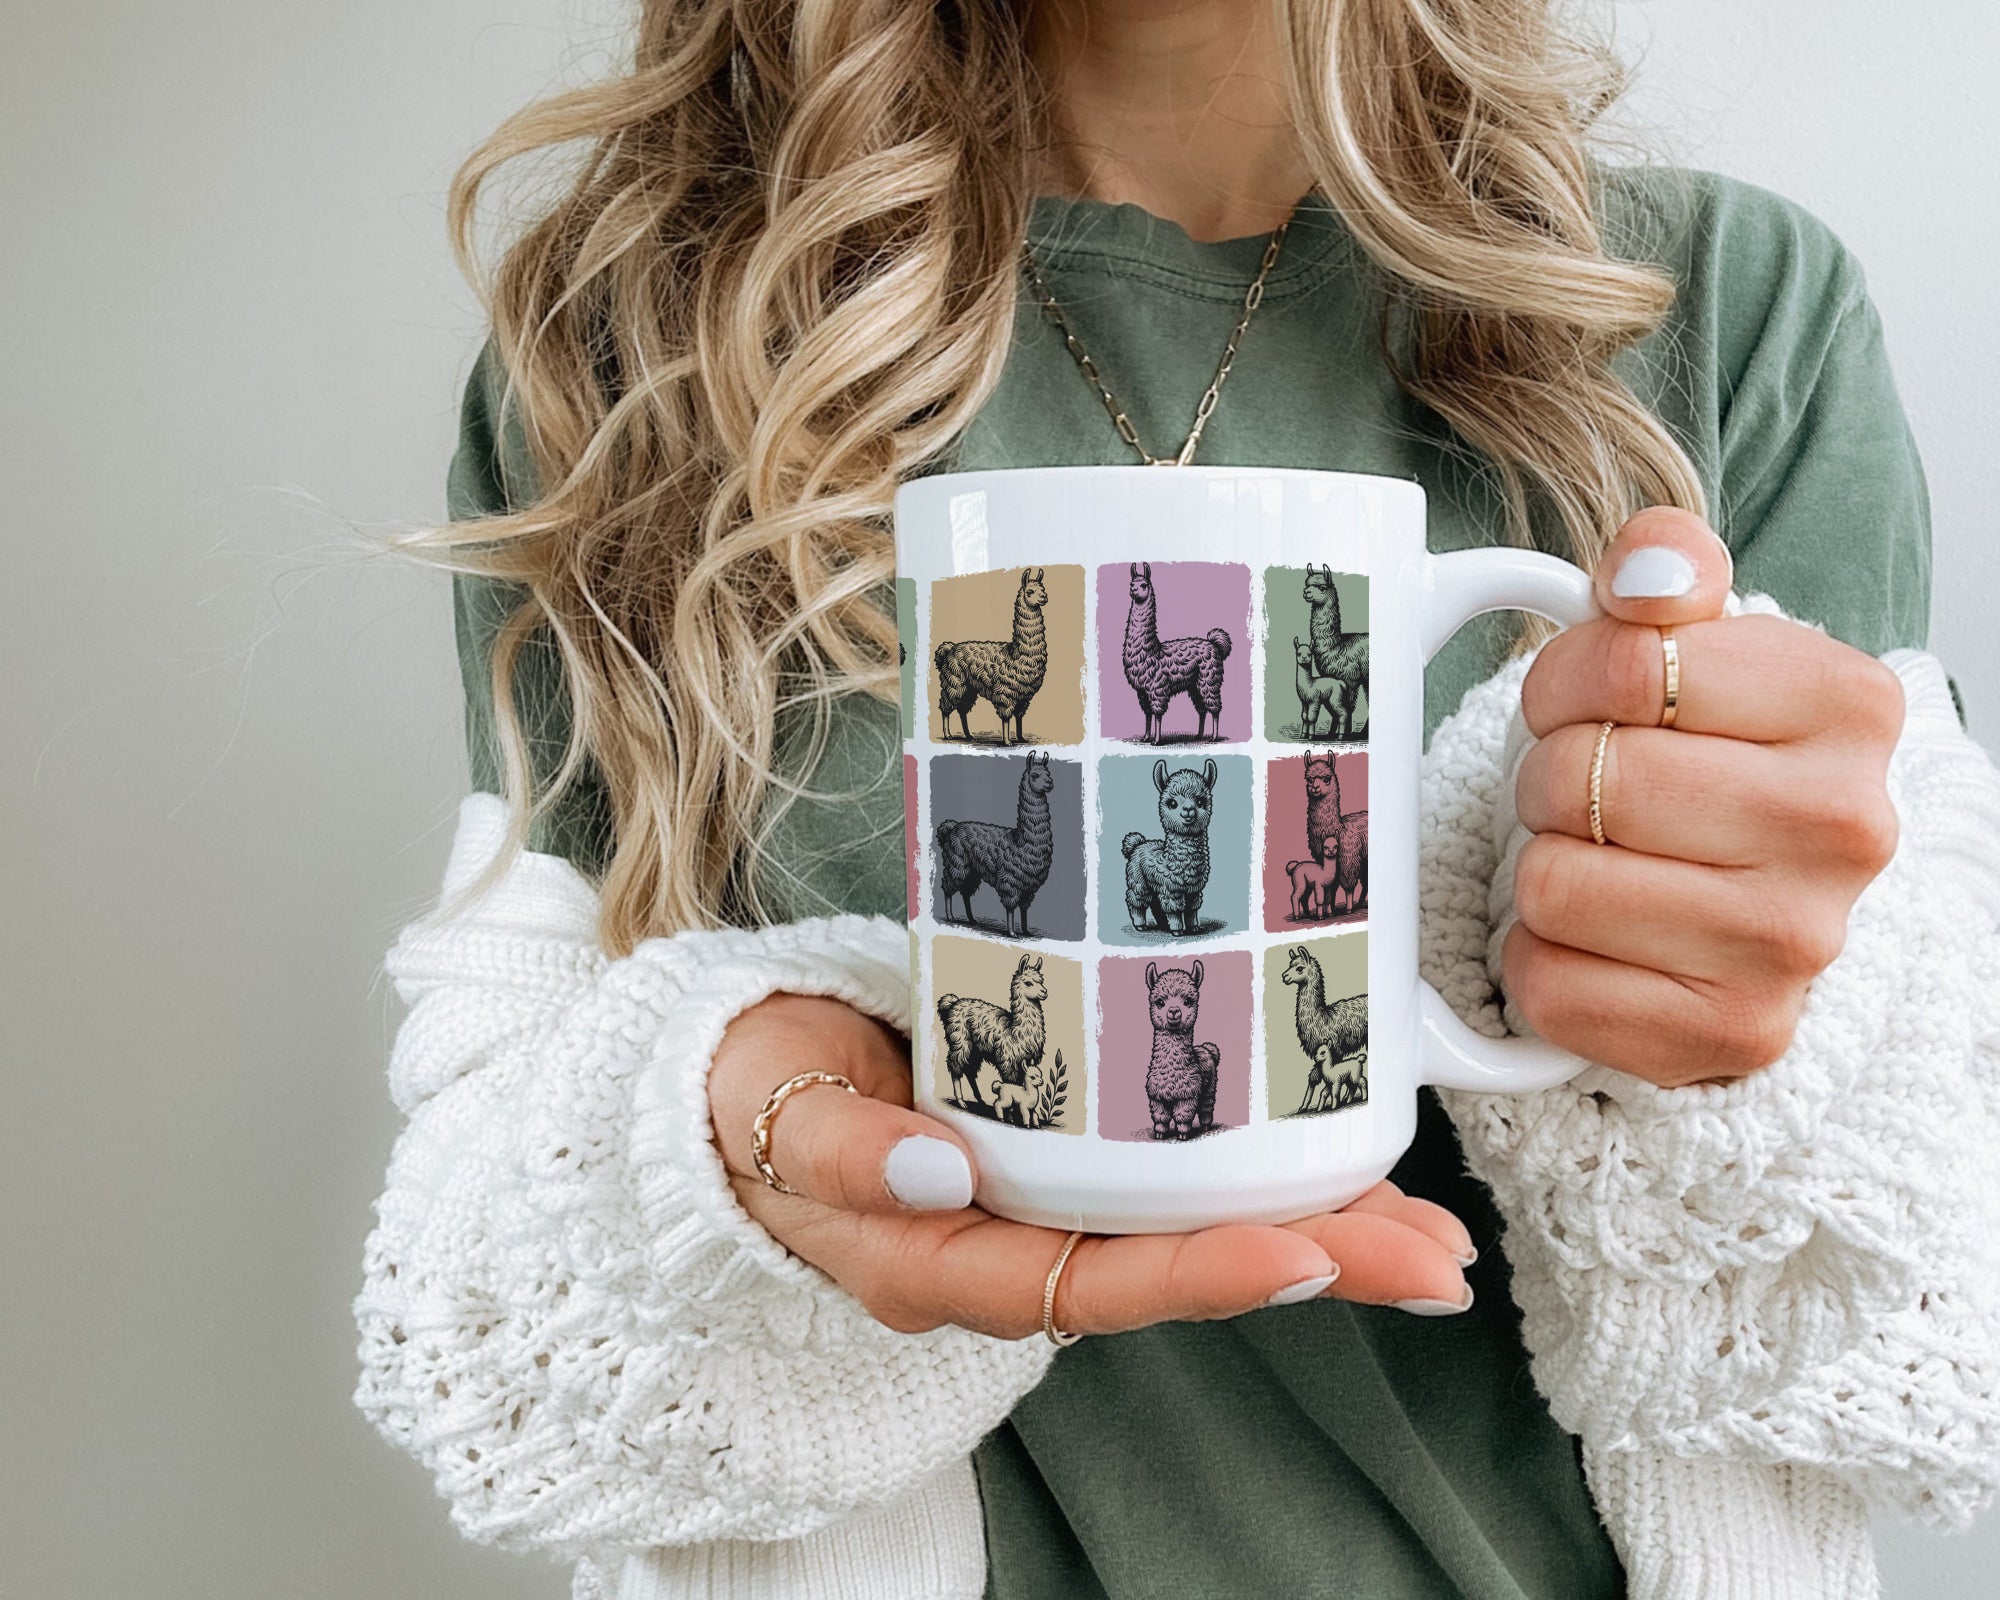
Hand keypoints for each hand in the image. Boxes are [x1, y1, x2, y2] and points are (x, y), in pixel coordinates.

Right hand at [707, 994, 1478, 1335]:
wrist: (741, 1081)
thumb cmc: (754, 1101)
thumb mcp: (774, 1119)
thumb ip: (843, 1150)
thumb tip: (939, 1169)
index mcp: (946, 1260)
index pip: (1090, 1283)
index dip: (1201, 1274)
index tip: (1306, 1253)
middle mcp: (1015, 1247)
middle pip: (1176, 1268)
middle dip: (1312, 1262)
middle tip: (1432, 1256)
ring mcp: (1047, 1201)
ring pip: (1194, 1227)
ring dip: (1315, 1226)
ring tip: (1428, 1227)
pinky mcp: (1066, 1146)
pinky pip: (1174, 1172)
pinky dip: (1262, 1168)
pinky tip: (1340, 1155)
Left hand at [1507, 509, 1905, 1086]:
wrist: (1753, 894)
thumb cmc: (1707, 756)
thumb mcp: (1696, 638)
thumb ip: (1664, 565)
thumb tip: (1646, 572)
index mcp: (1848, 705)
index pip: (1623, 664)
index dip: (1566, 682)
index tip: (1592, 705)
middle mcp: (1845, 829)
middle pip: (1582, 778)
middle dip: (1551, 776)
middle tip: (1588, 792)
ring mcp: (1795, 947)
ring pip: (1554, 884)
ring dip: (1544, 867)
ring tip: (1599, 860)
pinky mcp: (1731, 1038)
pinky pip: (1549, 985)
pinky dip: (1541, 960)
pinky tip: (1598, 941)